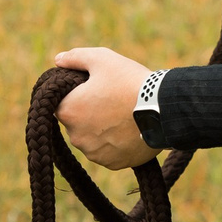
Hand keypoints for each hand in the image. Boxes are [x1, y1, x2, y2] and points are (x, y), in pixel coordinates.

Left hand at [52, 46, 160, 170]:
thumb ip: (76, 58)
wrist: (163, 110)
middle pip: (77, 122)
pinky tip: (129, 130)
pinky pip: (108, 152)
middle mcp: (76, 136)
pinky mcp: (112, 163)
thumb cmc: (130, 82)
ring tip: (123, 116)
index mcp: (68, 111)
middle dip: (89, 113)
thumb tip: (58, 60)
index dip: (76, 95)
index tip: (92, 90)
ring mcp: (94, 153)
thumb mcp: (102, 59)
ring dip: (101, 129)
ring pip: (92, 138)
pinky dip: (115, 143)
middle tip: (111, 100)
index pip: (61, 104)